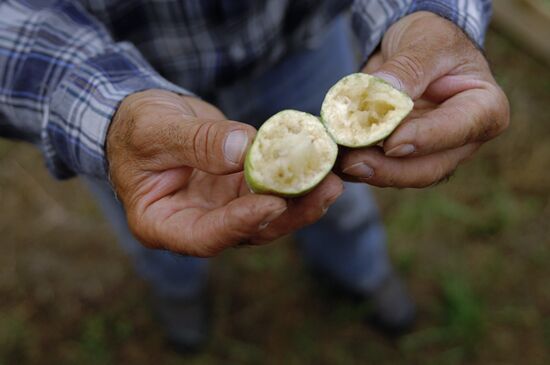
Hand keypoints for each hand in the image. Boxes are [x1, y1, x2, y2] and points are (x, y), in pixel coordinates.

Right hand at [107, 90, 342, 256]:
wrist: (145, 117)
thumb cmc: (134, 126)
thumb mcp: (155, 130)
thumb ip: (195, 143)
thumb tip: (242, 150)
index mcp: (162, 224)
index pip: (205, 236)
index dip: (240, 224)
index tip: (273, 204)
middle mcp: (196, 223)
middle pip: (247, 231)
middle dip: (288, 213)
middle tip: (326, 190)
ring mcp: (220, 207)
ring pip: (266, 213)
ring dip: (301, 197)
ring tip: (333, 177)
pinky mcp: (238, 188)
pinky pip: (269, 186)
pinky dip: (293, 176)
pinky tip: (318, 162)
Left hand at [340, 11, 509, 187]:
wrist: (413, 50)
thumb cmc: (431, 41)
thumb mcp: (426, 42)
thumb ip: (408, 69)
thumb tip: (382, 94)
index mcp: (484, 109)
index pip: (458, 130)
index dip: (425, 139)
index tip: (391, 143)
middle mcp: (461, 141)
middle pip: (427, 168)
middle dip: (387, 170)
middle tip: (352, 162)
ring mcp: (430, 154)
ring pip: (399, 176)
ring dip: (366, 171)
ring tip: (336, 159)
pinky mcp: (401, 159)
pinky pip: (377, 169)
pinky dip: (355, 165)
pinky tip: (333, 157)